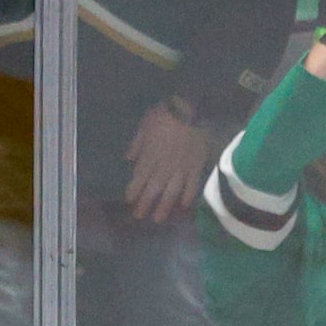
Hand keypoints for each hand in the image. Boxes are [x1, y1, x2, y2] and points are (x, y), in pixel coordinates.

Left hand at [123, 101, 214, 223]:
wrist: (192, 107)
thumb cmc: (167, 112)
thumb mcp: (146, 122)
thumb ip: (138, 143)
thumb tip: (129, 159)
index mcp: (151, 153)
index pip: (140, 176)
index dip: (134, 189)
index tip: (129, 200)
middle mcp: (165, 163)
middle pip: (154, 187)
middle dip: (146, 203)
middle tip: (139, 216)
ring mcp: (182, 166)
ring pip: (172, 190)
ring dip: (164, 206)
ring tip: (158, 219)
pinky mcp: (196, 165)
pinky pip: (193, 184)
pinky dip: (188, 195)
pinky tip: (184, 206)